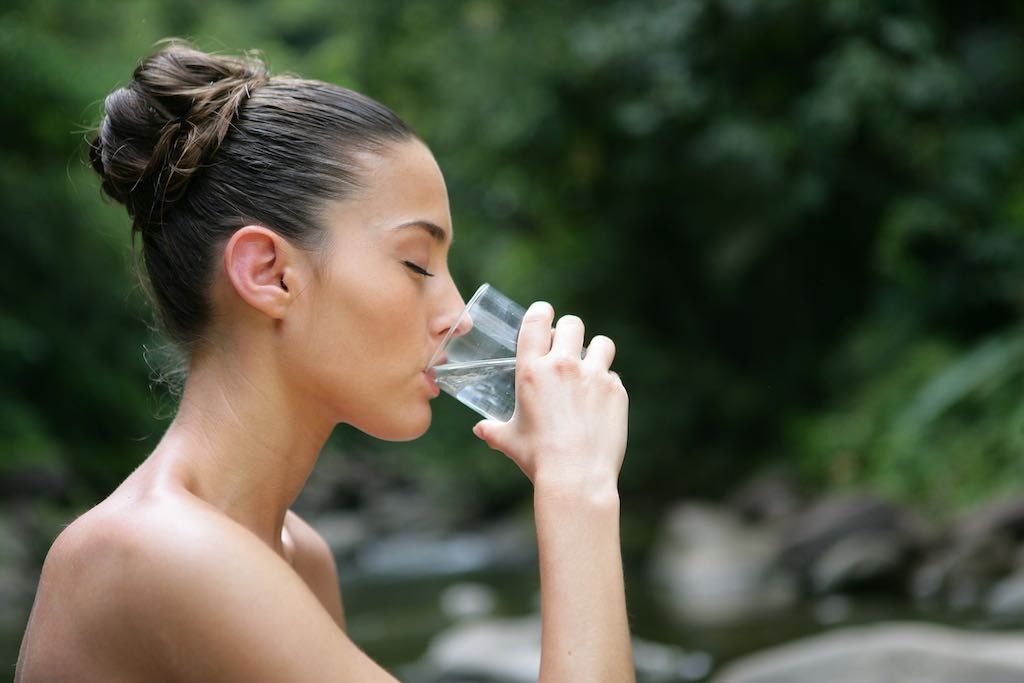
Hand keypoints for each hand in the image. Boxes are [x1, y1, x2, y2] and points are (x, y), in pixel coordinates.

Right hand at [473, 302, 627, 493]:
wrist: (576, 476)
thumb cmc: (538, 458)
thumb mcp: (509, 441)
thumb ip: (493, 430)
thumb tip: (480, 430)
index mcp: (532, 370)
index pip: (536, 321)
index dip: (541, 312)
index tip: (544, 315)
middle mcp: (563, 365)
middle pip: (572, 324)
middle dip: (569, 331)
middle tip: (566, 347)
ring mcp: (593, 376)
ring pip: (601, 343)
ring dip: (595, 351)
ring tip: (590, 368)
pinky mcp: (616, 390)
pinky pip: (613, 375)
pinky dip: (607, 384)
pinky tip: (599, 402)